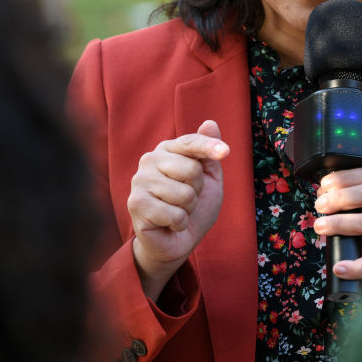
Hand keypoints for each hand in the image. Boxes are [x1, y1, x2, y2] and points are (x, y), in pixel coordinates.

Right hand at [127, 120, 228, 298]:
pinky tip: (169, 223)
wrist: (177, 240)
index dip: (209, 147)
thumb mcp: (209, 178)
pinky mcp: (135, 204)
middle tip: (187, 199)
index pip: (191, 142)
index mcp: (167, 149)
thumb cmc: (194, 206)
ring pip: (185, 194)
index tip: (226, 152)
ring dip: (188, 209)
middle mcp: (149, 160)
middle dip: (197, 190)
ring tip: (178, 211)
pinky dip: (179, 223)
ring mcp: (139, 181)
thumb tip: (210, 123)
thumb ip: (209, 153)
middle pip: (191, 170)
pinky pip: (175, 214)